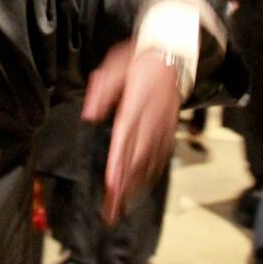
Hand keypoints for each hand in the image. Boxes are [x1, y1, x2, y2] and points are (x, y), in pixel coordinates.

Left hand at [82, 42, 181, 225]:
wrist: (173, 53)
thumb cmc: (139, 60)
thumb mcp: (115, 66)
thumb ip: (101, 90)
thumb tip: (89, 114)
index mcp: (135, 104)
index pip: (124, 138)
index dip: (118, 163)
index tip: (111, 185)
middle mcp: (150, 119)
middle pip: (135, 158)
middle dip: (123, 186)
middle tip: (111, 210)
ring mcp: (162, 126)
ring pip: (148, 161)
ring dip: (135, 185)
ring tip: (123, 206)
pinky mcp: (169, 128)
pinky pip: (161, 155)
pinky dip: (151, 173)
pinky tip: (142, 186)